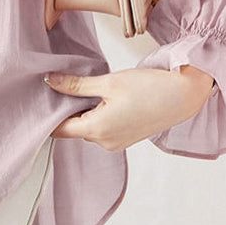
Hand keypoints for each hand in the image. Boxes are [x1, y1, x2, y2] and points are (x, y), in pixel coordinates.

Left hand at [44, 65, 214, 150]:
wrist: (184, 94)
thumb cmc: (150, 88)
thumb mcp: (108, 82)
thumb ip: (76, 85)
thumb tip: (50, 82)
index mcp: (98, 130)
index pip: (59, 130)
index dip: (48, 114)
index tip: (42, 97)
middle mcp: (105, 142)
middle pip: (73, 128)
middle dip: (66, 109)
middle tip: (62, 85)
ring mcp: (116, 142)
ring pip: (87, 128)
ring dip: (83, 111)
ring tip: (87, 88)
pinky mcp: (126, 138)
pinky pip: (102, 129)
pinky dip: (97, 115)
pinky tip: (103, 97)